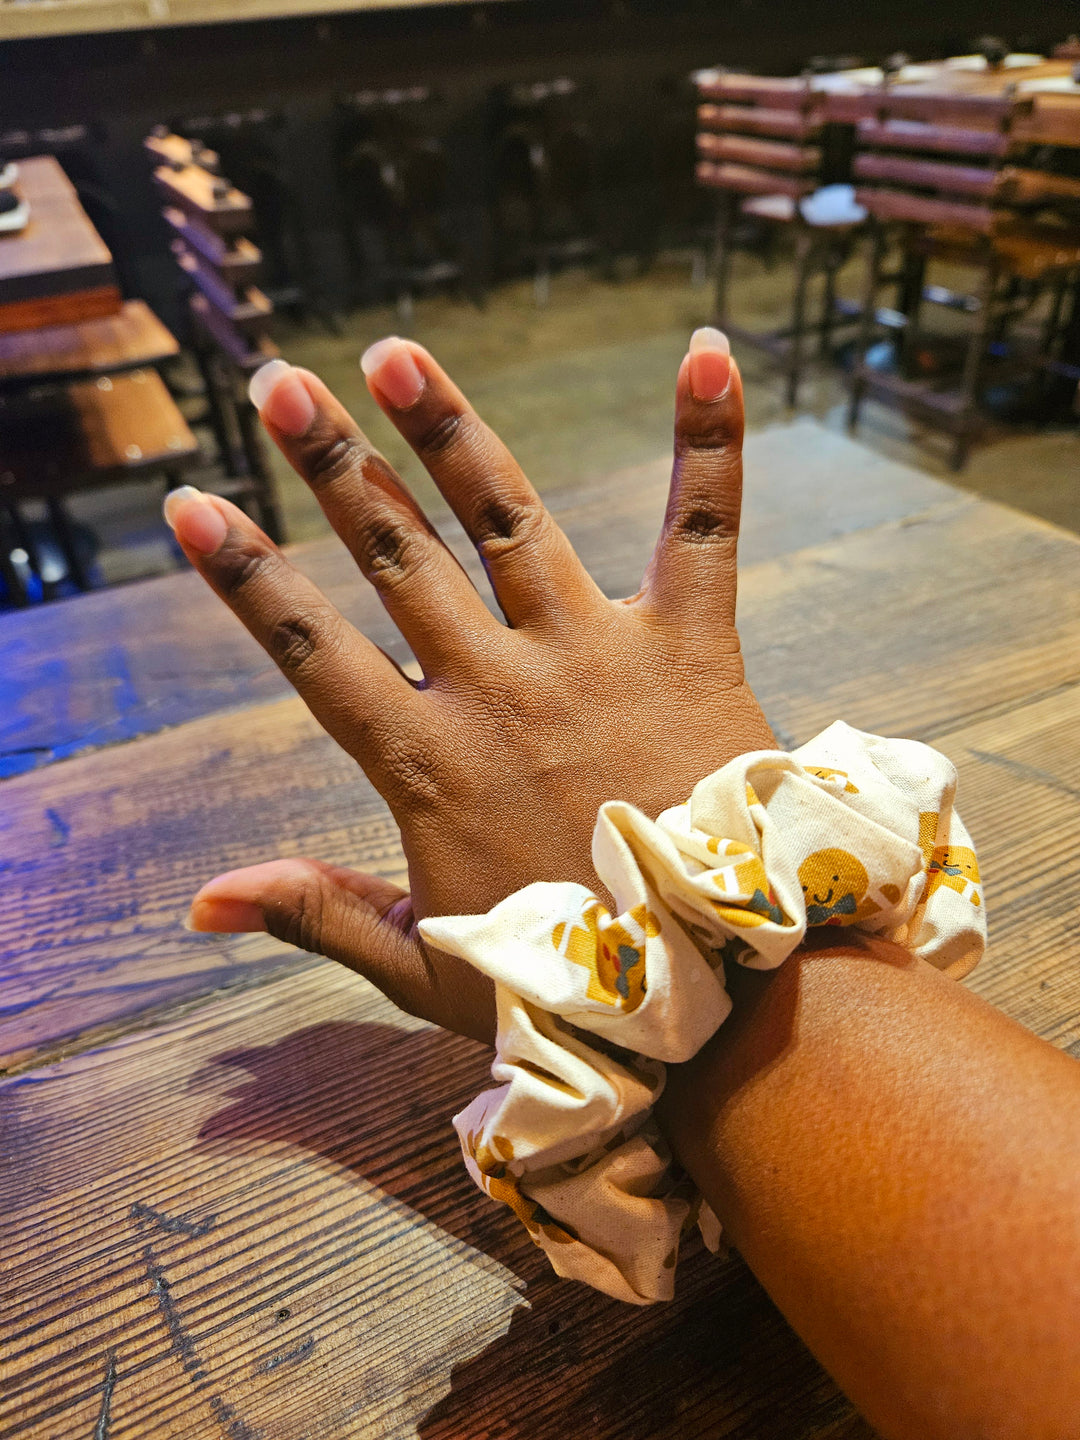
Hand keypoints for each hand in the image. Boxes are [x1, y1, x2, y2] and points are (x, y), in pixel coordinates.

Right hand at [173, 328, 773, 1043]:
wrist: (722, 984)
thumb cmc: (572, 979)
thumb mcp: (427, 965)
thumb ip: (320, 913)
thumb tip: (203, 900)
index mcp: (428, 761)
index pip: (311, 652)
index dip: (245, 580)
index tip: (190, 506)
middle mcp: (500, 689)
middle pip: (395, 558)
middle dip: (331, 465)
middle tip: (280, 383)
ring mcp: (596, 654)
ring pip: (507, 518)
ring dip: (447, 431)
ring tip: (396, 354)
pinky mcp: (691, 644)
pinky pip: (703, 526)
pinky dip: (706, 439)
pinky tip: (704, 350)